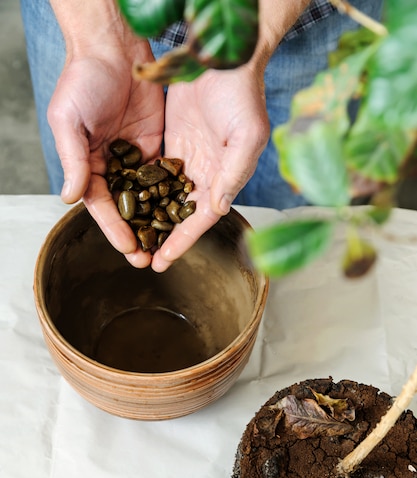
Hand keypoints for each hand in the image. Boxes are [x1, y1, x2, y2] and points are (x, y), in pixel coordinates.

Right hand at [47, 37, 164, 266]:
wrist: (112, 47)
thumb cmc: (83, 80)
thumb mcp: (68, 120)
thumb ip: (73, 160)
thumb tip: (69, 199)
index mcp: (88, 165)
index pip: (101, 205)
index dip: (113, 229)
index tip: (127, 249)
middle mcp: (112, 167)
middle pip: (125, 208)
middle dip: (136, 234)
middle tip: (148, 260)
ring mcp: (135, 158)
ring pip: (147, 198)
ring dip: (156, 222)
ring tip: (167, 248)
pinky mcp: (156, 146)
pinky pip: (164, 176)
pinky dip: (171, 196)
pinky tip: (182, 215)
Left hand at [147, 63, 269, 271]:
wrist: (222, 58)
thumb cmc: (242, 95)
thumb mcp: (247, 135)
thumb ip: (234, 173)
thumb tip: (217, 208)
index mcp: (224, 179)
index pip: (201, 219)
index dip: (182, 241)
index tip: (163, 261)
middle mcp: (205, 175)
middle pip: (180, 216)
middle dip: (163, 239)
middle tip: (140, 260)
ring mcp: (187, 161)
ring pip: (165, 199)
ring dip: (150, 220)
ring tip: (130, 240)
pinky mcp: (171, 145)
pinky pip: (155, 175)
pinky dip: (143, 192)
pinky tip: (126, 206)